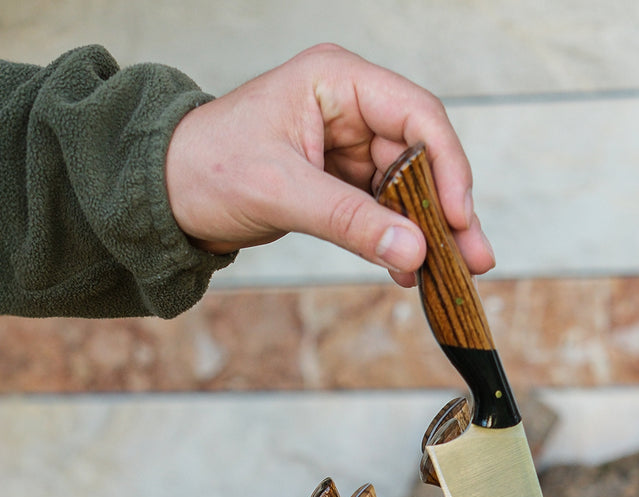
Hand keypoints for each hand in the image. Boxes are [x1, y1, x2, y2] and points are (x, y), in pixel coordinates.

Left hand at [164, 43, 494, 284]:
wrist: (164, 192)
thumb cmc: (207, 168)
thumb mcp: (281, 193)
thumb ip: (350, 222)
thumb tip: (413, 251)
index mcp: (336, 81)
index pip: (416, 115)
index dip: (448, 166)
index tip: (458, 217)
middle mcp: (351, 106)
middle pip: (424, 155)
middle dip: (449, 209)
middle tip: (474, 257)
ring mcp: (350, 144)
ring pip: (411, 188)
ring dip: (431, 232)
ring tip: (454, 274)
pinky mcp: (343, 181)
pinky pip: (387, 211)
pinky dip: (400, 241)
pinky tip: (411, 272)